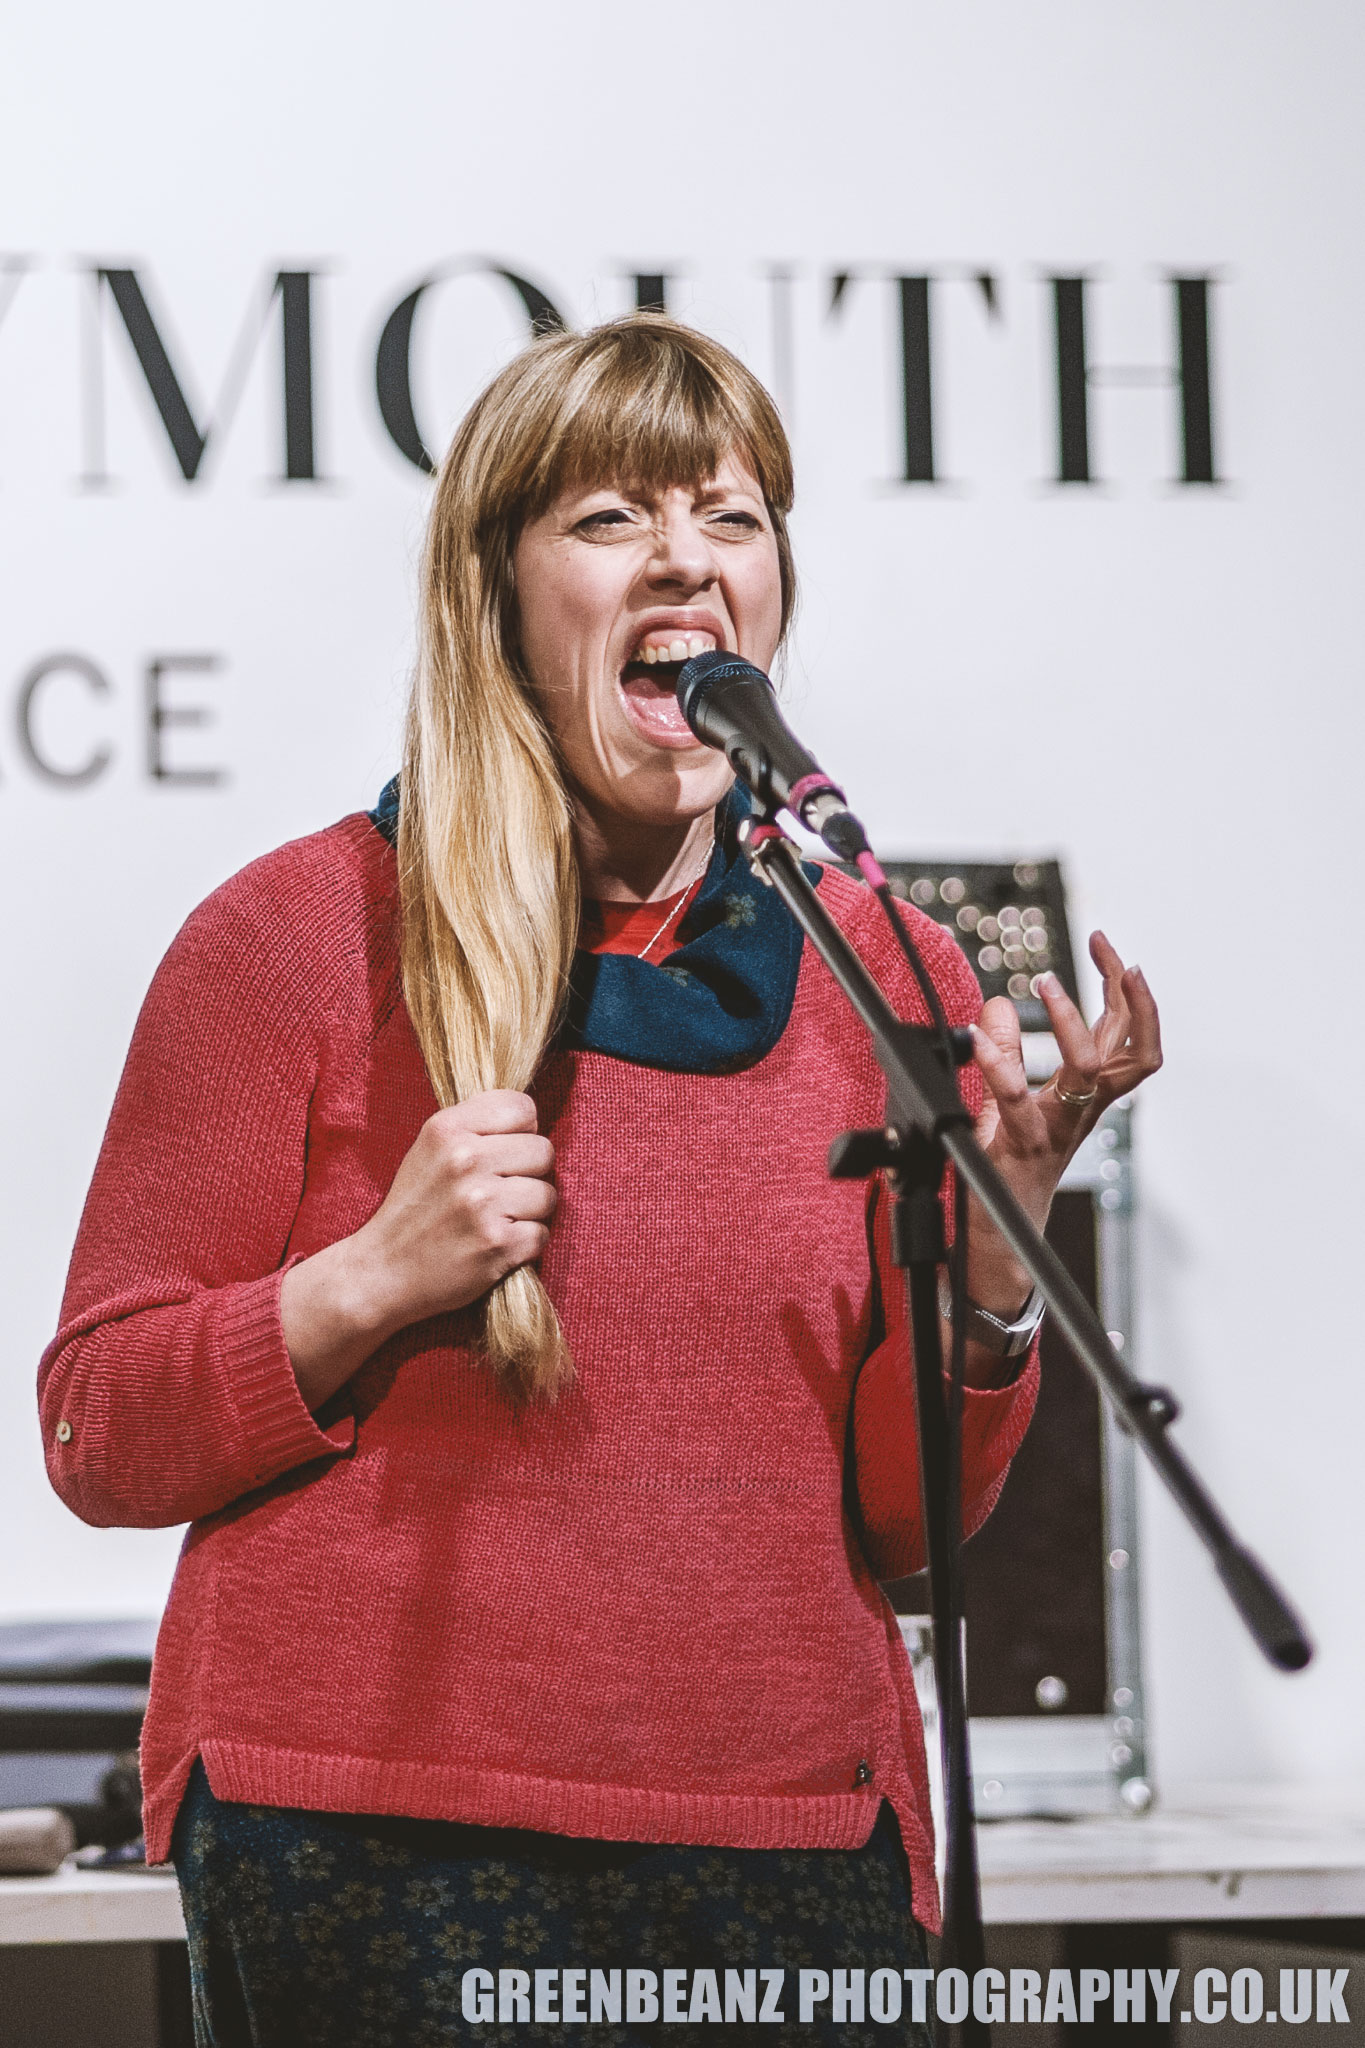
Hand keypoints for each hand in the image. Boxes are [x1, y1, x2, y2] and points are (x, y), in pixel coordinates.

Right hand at [281, 1091, 556, 1408]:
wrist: (381, 1271)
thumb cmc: (413, 1209)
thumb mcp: (429, 1150)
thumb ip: (474, 1127)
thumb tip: (530, 1121)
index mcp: (447, 1129)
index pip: (522, 1108)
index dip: (522, 1132)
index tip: (504, 1153)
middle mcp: (465, 1161)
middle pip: (543, 1151)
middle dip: (529, 1174)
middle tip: (499, 1193)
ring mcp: (482, 1203)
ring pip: (547, 1194)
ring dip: (530, 1212)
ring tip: (497, 1220)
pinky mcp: (497, 1244)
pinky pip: (542, 1233)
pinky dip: (526, 1244)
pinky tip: (496, 1245)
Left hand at [963, 932, 1161, 1305]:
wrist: (999, 1243)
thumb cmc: (1007, 1174)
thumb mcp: (1005, 1104)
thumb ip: (1007, 1055)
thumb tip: (999, 1004)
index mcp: (1085, 1098)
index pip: (1124, 1037)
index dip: (1127, 992)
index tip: (1111, 949)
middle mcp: (1082, 1111)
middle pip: (1132, 1049)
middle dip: (1127, 993)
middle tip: (1108, 948)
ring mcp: (1057, 1130)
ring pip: (1090, 1072)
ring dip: (1070, 1022)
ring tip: (1047, 983)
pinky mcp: (1022, 1148)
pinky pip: (1017, 1103)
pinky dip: (1000, 1065)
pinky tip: (983, 1037)